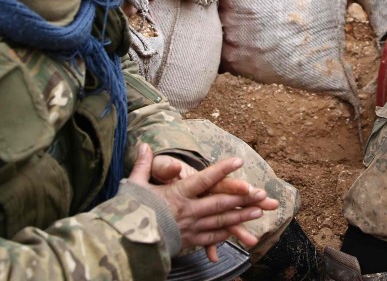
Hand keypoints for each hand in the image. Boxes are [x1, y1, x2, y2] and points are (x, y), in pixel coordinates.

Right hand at [129, 143, 277, 259]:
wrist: (126, 242)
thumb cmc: (131, 211)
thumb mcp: (135, 185)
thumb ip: (144, 164)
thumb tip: (144, 144)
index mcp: (177, 194)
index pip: (204, 179)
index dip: (222, 169)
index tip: (238, 160)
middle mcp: (188, 211)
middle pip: (219, 202)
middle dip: (241, 197)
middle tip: (260, 193)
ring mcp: (190, 228)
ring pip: (219, 222)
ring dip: (239, 216)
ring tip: (257, 212)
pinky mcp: (188, 242)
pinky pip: (210, 238)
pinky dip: (224, 234)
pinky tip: (236, 231)